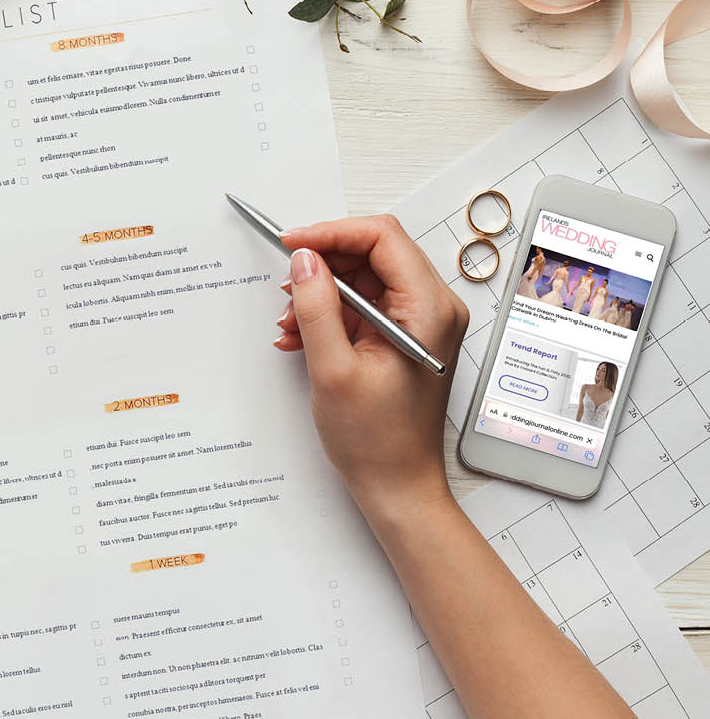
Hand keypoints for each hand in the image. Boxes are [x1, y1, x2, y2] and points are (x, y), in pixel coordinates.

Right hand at [274, 216, 468, 523]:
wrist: (397, 485)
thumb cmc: (378, 441)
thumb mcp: (333, 370)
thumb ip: (316, 307)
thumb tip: (303, 260)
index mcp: (429, 309)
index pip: (382, 238)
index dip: (331, 234)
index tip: (292, 244)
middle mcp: (432, 307)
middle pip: (372, 253)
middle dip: (323, 266)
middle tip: (286, 285)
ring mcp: (418, 321)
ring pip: (363, 278)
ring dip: (320, 293)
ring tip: (290, 323)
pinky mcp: (402, 334)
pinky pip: (362, 304)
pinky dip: (328, 313)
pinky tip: (301, 336)